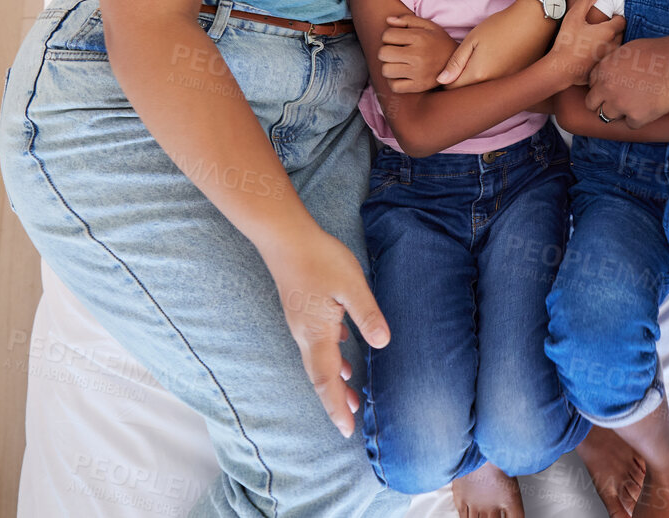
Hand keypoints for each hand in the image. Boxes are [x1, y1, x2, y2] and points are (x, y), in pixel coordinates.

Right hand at [260, 225, 389, 437]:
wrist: (286, 239)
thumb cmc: (320, 259)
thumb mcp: (352, 285)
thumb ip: (367, 315)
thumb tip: (383, 344)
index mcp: (317, 334)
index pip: (327, 381)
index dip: (336, 407)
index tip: (346, 429)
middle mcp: (305, 335)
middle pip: (320, 378)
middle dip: (335, 402)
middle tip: (350, 422)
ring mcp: (301, 324)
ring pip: (318, 362)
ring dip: (334, 382)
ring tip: (351, 394)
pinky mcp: (302, 313)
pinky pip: (317, 346)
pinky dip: (331, 359)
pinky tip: (343, 354)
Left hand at [377, 14, 456, 92]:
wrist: (459, 63)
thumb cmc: (439, 42)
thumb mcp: (428, 26)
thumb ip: (407, 20)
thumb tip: (388, 20)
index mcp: (419, 38)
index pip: (387, 36)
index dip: (389, 36)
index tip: (397, 39)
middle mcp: (418, 56)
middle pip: (383, 53)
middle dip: (386, 51)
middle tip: (395, 52)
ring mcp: (418, 73)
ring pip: (386, 70)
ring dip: (389, 66)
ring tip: (398, 63)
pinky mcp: (419, 86)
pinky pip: (394, 86)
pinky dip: (394, 81)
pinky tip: (402, 75)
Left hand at [436, 0, 555, 87]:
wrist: (534, 20)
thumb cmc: (501, 26)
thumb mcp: (473, 38)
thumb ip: (456, 61)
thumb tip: (441, 81)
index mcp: (478, 74)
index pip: (452, 89)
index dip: (446, 81)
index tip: (448, 69)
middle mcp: (493, 85)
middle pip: (468, 93)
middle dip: (461, 84)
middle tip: (462, 67)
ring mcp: (507, 85)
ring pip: (484, 91)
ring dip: (478, 83)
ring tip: (482, 63)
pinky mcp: (518, 81)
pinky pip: (499, 87)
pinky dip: (494, 80)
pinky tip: (497, 64)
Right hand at [547, 0, 625, 86]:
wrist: (561, 68)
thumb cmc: (567, 42)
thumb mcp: (573, 17)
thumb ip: (585, 1)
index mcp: (608, 32)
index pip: (622, 21)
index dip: (616, 16)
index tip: (608, 16)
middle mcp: (613, 45)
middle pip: (621, 33)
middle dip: (615, 28)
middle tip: (603, 26)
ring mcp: (609, 58)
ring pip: (617, 47)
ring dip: (612, 41)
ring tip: (599, 39)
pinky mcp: (603, 68)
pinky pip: (610, 58)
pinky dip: (606, 53)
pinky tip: (594, 52)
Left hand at [586, 36, 668, 129]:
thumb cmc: (660, 51)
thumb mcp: (628, 50)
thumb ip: (613, 63)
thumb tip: (608, 73)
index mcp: (604, 68)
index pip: (591, 85)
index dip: (602, 87)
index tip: (614, 87)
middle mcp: (607, 87)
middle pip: (592, 104)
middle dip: (602, 103)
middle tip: (618, 101)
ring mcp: (620, 104)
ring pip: (606, 117)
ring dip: (618, 112)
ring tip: (634, 104)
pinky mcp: (636, 117)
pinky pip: (630, 124)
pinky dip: (638, 119)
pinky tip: (649, 107)